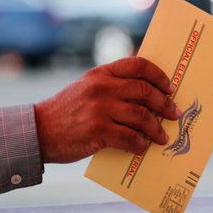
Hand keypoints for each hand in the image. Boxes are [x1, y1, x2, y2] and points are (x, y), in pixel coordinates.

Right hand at [34, 57, 180, 162]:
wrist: (39, 130)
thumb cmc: (67, 111)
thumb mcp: (87, 88)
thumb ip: (112, 86)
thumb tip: (146, 96)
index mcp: (101, 74)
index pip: (138, 65)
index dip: (158, 75)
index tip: (169, 87)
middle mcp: (102, 87)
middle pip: (145, 91)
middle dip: (164, 104)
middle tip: (174, 114)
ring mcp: (100, 109)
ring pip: (141, 116)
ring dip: (156, 129)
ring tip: (162, 136)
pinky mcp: (97, 130)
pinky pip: (129, 137)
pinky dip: (140, 144)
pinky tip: (142, 147)